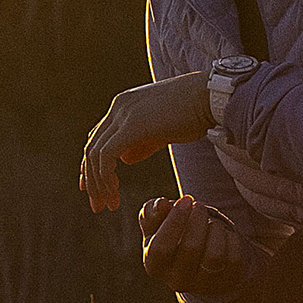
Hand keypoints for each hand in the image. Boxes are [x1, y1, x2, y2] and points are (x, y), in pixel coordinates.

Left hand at [79, 72, 211, 211]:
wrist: (211, 97)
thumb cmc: (194, 114)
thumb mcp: (162, 131)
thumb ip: (142, 143)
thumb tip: (125, 158)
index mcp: (124, 105)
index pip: (98, 139)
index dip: (92, 166)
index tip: (95, 190)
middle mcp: (118, 107)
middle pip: (91, 148)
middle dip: (91, 180)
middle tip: (97, 205)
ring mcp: (123, 114)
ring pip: (95, 154)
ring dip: (98, 184)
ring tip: (109, 205)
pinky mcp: (131, 125)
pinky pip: (106, 156)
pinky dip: (106, 178)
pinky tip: (114, 194)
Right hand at [138, 194, 251, 294]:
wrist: (199, 257)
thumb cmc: (174, 235)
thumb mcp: (158, 224)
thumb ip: (152, 212)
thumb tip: (161, 205)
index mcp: (154, 266)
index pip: (161, 248)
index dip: (175, 220)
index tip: (186, 199)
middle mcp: (176, 280)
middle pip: (191, 248)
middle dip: (198, 219)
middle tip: (199, 206)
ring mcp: (203, 284)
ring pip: (214, 255)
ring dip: (215, 229)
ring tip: (211, 222)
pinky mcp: (226, 281)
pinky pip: (234, 258)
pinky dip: (232, 239)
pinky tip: (223, 235)